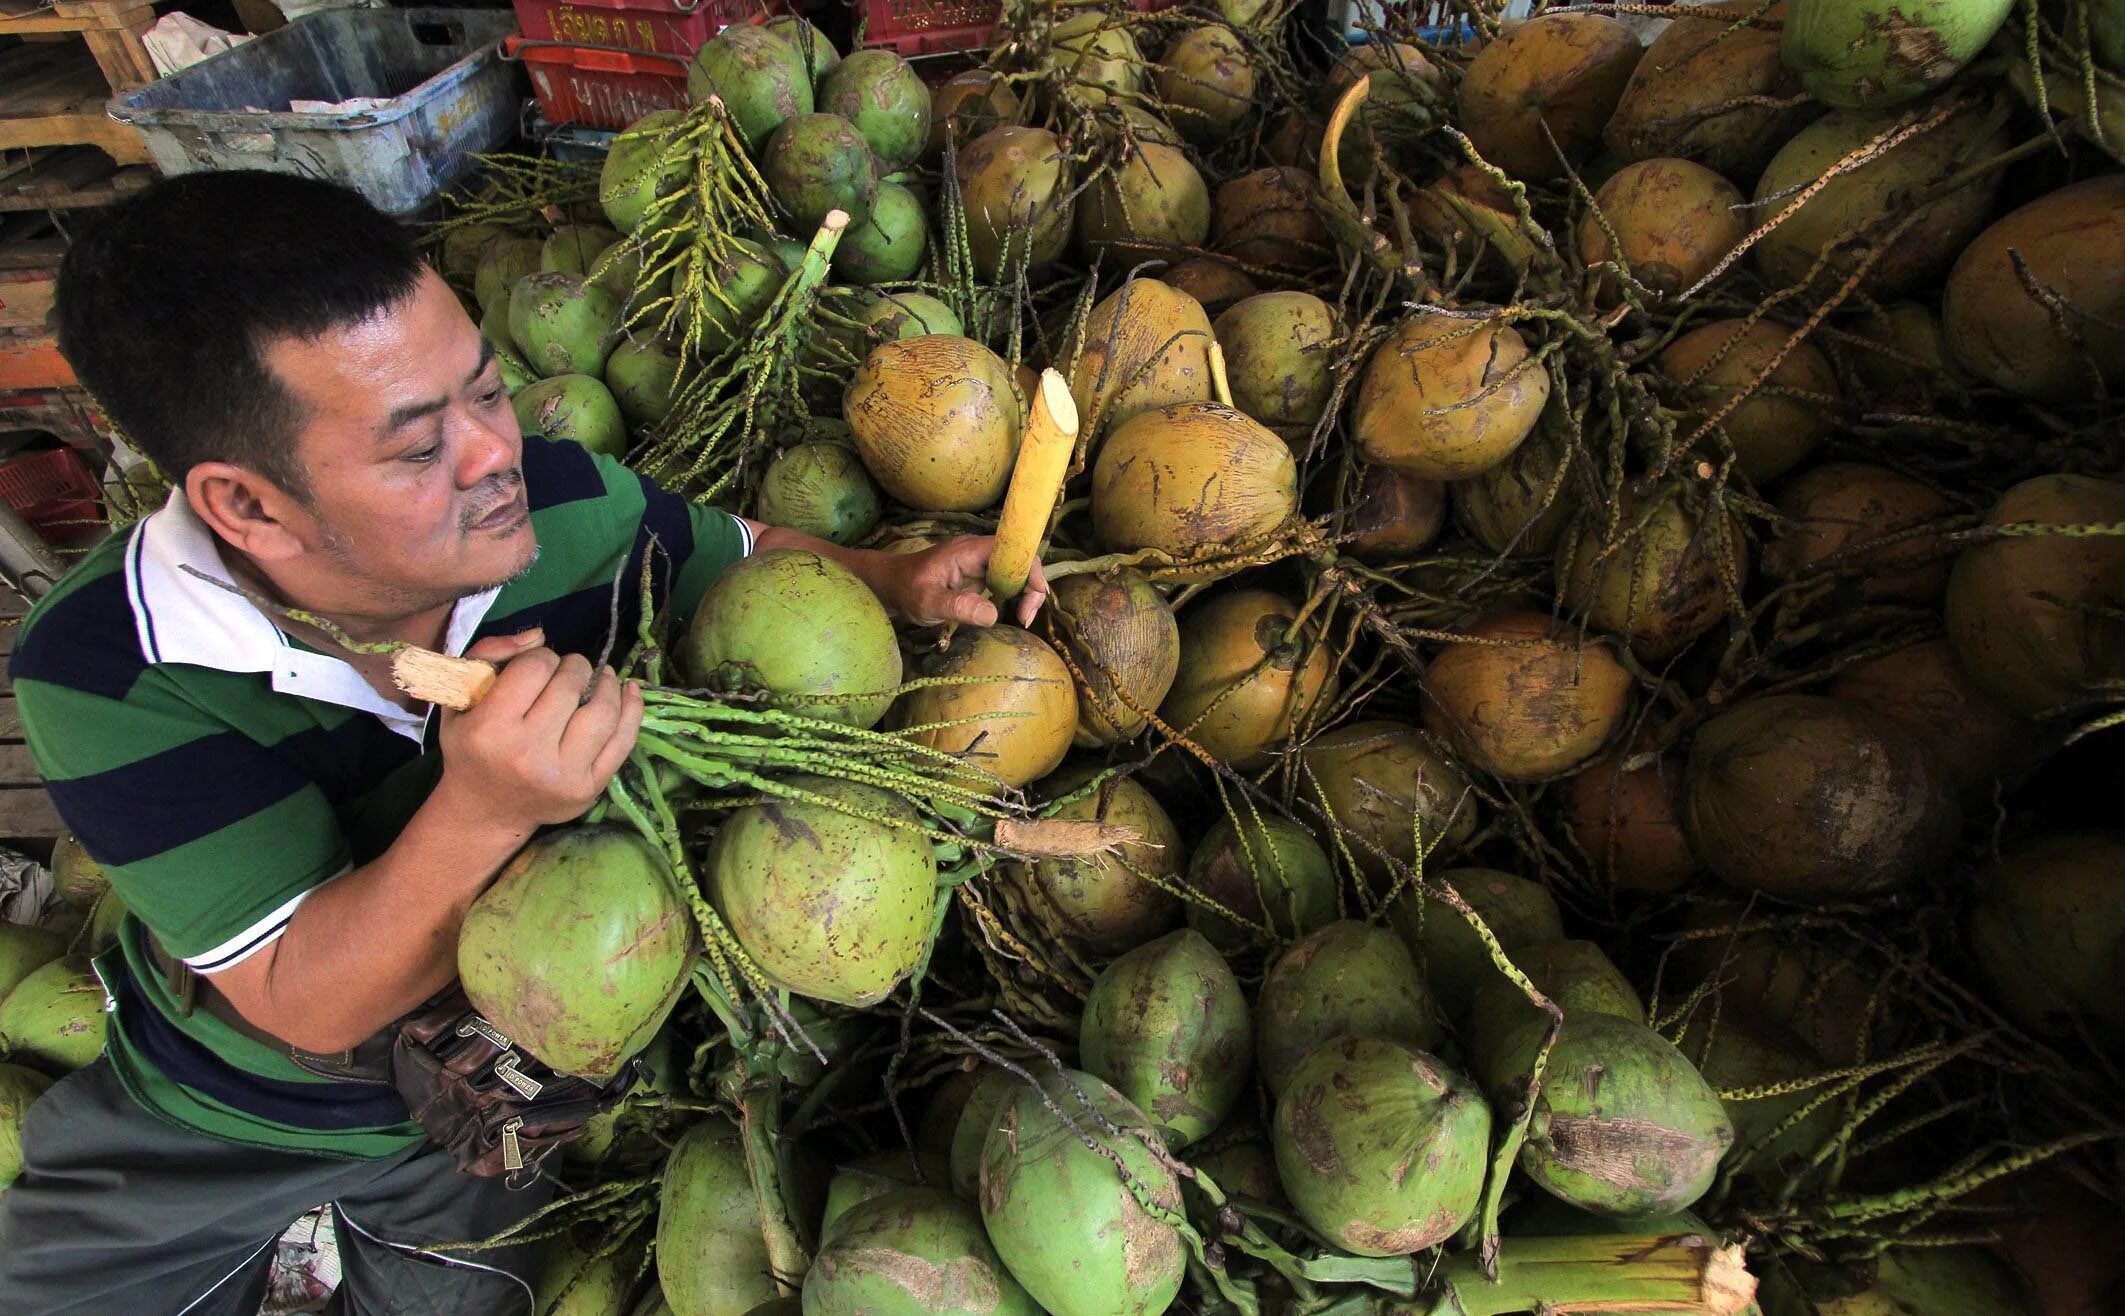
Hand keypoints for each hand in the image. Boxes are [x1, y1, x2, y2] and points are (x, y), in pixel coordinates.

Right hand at [433, 629, 644, 834]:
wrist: (484, 811)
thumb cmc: (470, 747)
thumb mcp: (460, 697)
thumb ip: (490, 653)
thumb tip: (541, 636)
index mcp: (490, 729)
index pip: (535, 667)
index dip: (541, 657)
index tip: (538, 666)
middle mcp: (528, 753)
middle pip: (570, 685)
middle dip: (574, 667)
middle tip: (569, 670)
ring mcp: (564, 774)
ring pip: (603, 711)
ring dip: (607, 683)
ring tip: (600, 677)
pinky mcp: (590, 789)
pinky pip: (623, 741)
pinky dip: (632, 709)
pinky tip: (628, 691)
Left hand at [887, 535, 1048, 627]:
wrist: (889, 585)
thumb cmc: (906, 590)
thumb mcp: (928, 602)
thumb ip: (958, 606)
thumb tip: (993, 614)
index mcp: (970, 550)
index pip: (1015, 552)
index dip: (1030, 575)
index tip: (1026, 608)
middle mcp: (979, 551)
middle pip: (1021, 561)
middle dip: (1031, 588)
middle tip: (1024, 619)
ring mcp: (980, 562)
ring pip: (1016, 571)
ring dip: (1025, 593)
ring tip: (1021, 618)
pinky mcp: (978, 574)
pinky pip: (1005, 579)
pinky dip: (1014, 595)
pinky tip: (1012, 613)